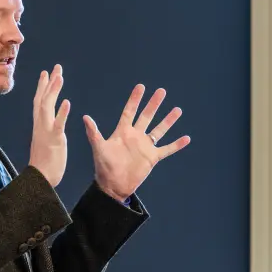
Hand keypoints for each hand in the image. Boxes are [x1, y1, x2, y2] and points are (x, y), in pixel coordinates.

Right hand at [29, 65, 70, 186]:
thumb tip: (50, 122)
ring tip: (60, 77)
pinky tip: (68, 102)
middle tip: (56, 67)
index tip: (46, 72)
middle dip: (49, 82)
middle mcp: (40, 125)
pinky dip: (62, 113)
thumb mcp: (45, 141)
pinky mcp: (54, 141)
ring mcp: (46, 132)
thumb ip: (47, 129)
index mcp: (40, 125)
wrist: (40, 179)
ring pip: (48, 107)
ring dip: (54, 91)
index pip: (40, 101)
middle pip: (43, 99)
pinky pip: (58, 124)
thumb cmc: (44, 163)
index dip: (43, 86)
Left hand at [82, 84, 189, 200]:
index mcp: (122, 132)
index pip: (130, 111)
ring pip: (159, 130)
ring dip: (168, 120)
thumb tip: (85, 117)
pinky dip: (176, 144)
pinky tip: (186, 138)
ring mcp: (145, 146)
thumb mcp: (99, 148)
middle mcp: (135, 136)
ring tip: (177, 110)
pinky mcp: (152, 157)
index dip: (135, 99)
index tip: (141, 86)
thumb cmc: (104, 166)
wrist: (113, 185)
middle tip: (161, 91)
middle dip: (154, 104)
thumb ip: (93, 132)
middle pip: (146, 116)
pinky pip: (167, 149)